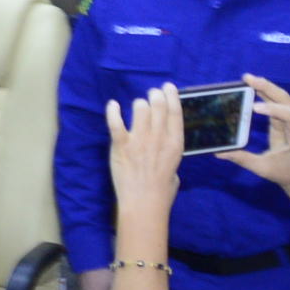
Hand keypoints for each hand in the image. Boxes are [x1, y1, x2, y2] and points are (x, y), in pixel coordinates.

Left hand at [105, 82, 186, 221]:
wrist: (144, 202)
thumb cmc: (162, 190)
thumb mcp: (176, 168)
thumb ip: (171, 153)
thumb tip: (166, 146)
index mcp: (175, 144)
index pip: (175, 113)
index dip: (172, 96)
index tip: (168, 87)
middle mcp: (159, 138)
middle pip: (158, 106)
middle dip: (155, 96)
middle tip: (152, 94)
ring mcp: (140, 141)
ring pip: (140, 109)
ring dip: (138, 104)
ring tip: (137, 105)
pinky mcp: (121, 146)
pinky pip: (116, 122)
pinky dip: (113, 111)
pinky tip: (113, 105)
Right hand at [217, 72, 289, 190]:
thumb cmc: (283, 173)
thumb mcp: (262, 168)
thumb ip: (242, 159)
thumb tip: (219, 153)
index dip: (274, 109)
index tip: (253, 107)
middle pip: (287, 101)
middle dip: (268, 88)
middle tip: (248, 80)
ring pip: (282, 98)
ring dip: (266, 87)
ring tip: (248, 79)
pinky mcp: (285, 118)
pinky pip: (277, 102)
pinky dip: (266, 93)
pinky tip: (253, 86)